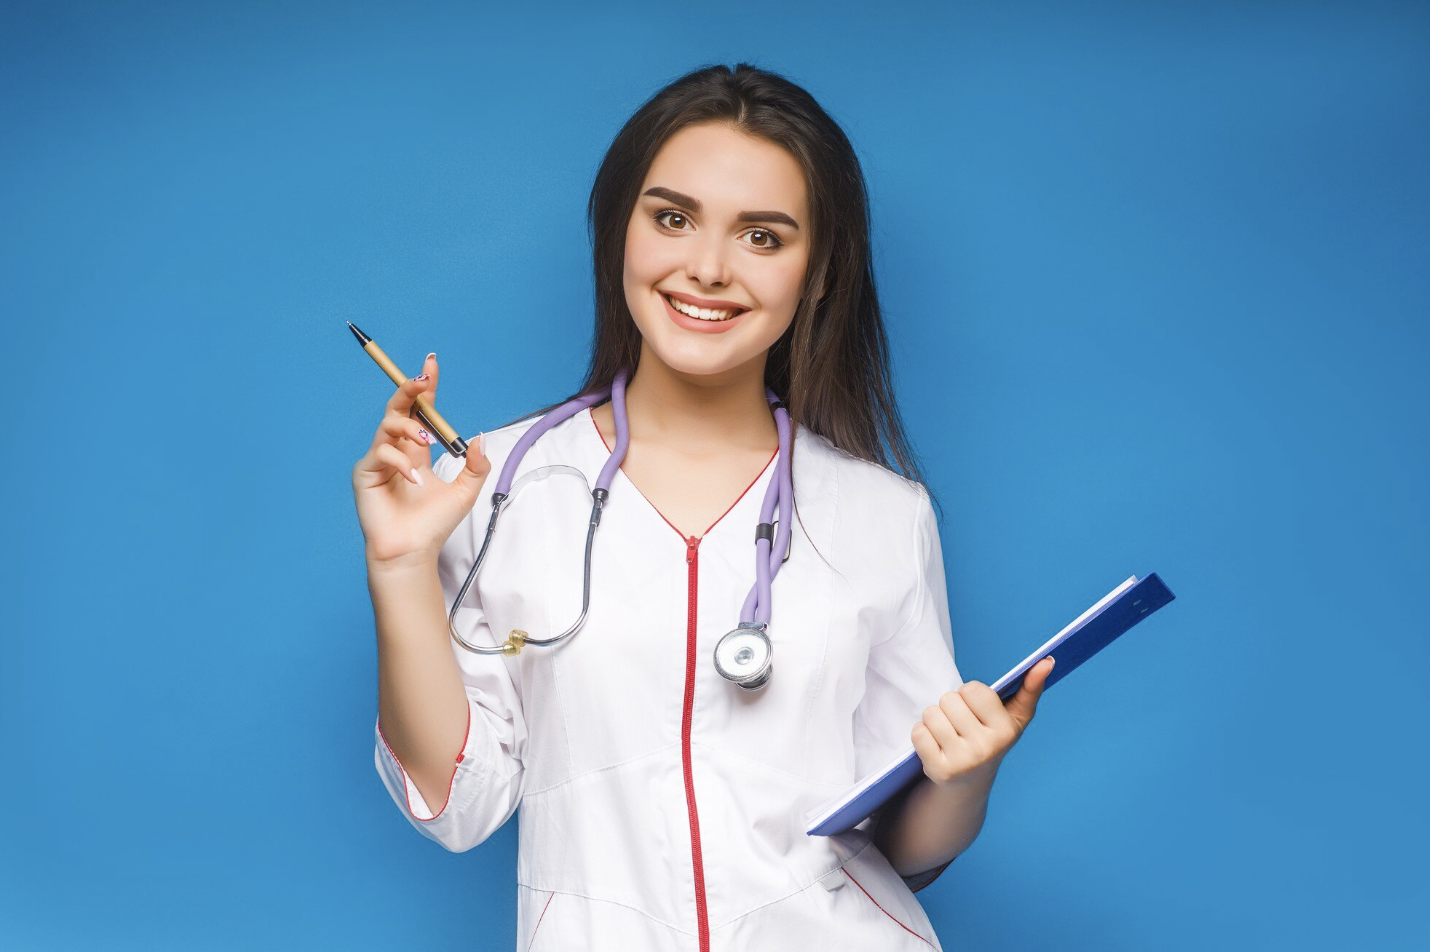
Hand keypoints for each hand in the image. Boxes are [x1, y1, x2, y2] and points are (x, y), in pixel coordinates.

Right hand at [351, 353, 490, 567]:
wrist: (413, 551)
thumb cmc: (433, 525)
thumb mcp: (465, 492)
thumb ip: (476, 466)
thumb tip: (480, 438)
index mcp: (417, 451)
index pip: (420, 411)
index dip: (425, 388)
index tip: (431, 364)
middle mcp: (397, 450)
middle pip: (399, 409)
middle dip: (409, 390)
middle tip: (422, 380)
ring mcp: (379, 460)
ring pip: (389, 425)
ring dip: (410, 428)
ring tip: (427, 444)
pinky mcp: (366, 472)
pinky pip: (381, 453)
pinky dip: (401, 463)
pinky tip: (414, 481)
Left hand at [910, 655, 1054, 785]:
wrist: (970, 781)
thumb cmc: (992, 737)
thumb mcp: (1014, 715)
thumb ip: (1031, 686)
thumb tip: (1048, 660)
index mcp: (1005, 730)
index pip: (973, 690)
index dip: (970, 694)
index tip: (976, 708)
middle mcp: (986, 748)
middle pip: (949, 699)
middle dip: (951, 706)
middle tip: (960, 723)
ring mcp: (962, 762)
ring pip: (931, 714)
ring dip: (935, 719)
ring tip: (948, 732)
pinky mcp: (939, 770)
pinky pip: (918, 732)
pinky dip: (922, 734)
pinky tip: (936, 745)